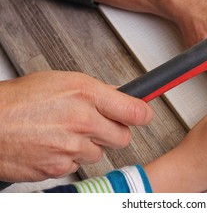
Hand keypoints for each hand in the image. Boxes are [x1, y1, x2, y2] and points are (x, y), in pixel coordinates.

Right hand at [0, 71, 152, 181]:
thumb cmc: (19, 100)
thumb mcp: (61, 80)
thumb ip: (96, 90)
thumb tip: (119, 95)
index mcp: (85, 94)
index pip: (134, 110)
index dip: (143, 113)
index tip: (144, 114)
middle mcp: (82, 121)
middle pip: (123, 137)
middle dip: (115, 132)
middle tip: (100, 125)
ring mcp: (71, 147)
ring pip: (99, 154)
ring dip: (89, 146)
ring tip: (65, 133)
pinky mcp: (59, 167)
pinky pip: (77, 166)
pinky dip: (69, 158)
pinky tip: (54, 145)